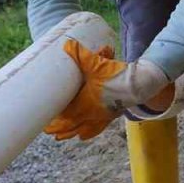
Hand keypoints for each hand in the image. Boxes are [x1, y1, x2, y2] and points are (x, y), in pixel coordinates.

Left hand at [44, 40, 174, 140]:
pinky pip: (96, 129)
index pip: (65, 113)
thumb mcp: (96, 63)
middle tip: (47, 131)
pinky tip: (83, 136)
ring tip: (60, 138)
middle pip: (70, 125)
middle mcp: (91, 113)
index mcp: (84, 103)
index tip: (45, 120)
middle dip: (58, 128)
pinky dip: (88, 133)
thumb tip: (67, 44)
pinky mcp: (110, 117)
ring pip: (81, 130)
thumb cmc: (115, 76)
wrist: (138, 85)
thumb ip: (81, 55)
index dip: (55, 117)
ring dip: (70, 133)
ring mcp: (101, 117)